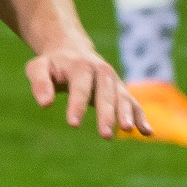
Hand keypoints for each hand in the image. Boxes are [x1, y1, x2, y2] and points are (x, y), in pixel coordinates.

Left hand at [25, 39, 149, 139]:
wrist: (72, 50)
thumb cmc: (53, 64)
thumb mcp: (39, 67)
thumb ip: (40, 82)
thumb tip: (44, 104)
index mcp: (80, 65)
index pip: (80, 87)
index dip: (76, 105)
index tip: (73, 124)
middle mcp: (102, 71)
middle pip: (105, 95)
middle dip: (106, 115)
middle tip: (105, 135)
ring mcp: (114, 81)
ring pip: (123, 99)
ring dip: (127, 115)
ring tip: (128, 130)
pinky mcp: (122, 91)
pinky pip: (134, 104)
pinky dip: (141, 117)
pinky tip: (147, 132)